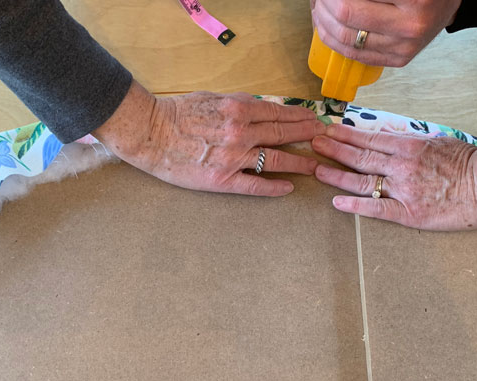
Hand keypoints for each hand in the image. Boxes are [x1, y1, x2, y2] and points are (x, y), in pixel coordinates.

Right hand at [92, 81, 324, 196]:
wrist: (150, 133)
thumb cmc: (177, 114)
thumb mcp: (212, 97)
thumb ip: (239, 103)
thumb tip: (263, 107)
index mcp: (239, 108)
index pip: (280, 113)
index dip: (302, 118)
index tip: (316, 121)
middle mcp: (241, 131)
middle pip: (284, 134)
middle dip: (309, 137)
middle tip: (326, 141)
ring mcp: (234, 157)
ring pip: (276, 159)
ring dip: (300, 162)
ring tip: (317, 166)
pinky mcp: (222, 179)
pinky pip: (256, 185)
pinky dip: (275, 186)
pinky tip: (289, 187)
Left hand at [311, 0, 460, 66]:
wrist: (448, 2)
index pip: (352, 0)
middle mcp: (410, 25)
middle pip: (346, 15)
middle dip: (325, 3)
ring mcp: (405, 47)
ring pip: (346, 39)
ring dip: (323, 22)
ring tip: (320, 7)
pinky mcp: (399, 60)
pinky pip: (356, 55)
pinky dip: (334, 41)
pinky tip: (326, 27)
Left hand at [312, 124, 476, 230]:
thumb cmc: (470, 163)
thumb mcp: (439, 142)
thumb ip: (413, 143)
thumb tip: (392, 140)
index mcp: (410, 147)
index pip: (370, 139)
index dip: (347, 135)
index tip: (329, 130)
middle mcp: (402, 166)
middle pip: (360, 157)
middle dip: (334, 149)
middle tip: (314, 143)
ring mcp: (404, 190)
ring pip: (363, 180)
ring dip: (337, 174)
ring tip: (318, 168)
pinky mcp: (410, 213)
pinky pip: (377, 208)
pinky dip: (355, 205)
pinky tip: (337, 202)